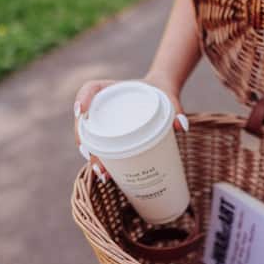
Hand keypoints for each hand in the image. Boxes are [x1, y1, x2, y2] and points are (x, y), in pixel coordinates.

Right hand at [72, 72, 188, 181]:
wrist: (161, 94)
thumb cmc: (161, 93)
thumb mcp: (169, 98)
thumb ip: (176, 109)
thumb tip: (181, 126)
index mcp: (111, 89)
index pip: (91, 89)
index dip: (82, 99)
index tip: (82, 112)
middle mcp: (102, 104)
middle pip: (85, 121)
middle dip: (84, 140)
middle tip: (94, 157)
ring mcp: (104, 121)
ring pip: (90, 138)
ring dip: (92, 155)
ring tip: (102, 172)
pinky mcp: (111, 135)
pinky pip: (101, 147)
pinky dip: (102, 160)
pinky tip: (105, 174)